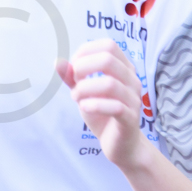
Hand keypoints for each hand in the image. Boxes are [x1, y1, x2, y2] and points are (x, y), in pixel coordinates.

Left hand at [57, 39, 145, 169]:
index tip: (74, 68)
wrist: (121, 145)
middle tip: (74, 83)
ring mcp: (134, 99)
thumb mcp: (84, 92)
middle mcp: (132, 80)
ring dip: (85, 89)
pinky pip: (116, 107)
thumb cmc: (103, 113)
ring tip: (76, 98)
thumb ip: (72, 77)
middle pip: (108, 59)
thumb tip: (57, 62)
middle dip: (83, 68)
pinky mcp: (131, 119)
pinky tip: (84, 107)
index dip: (86, 52)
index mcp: (124, 68)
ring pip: (110, 84)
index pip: (108, 45)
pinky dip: (94, 105)